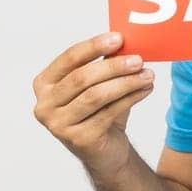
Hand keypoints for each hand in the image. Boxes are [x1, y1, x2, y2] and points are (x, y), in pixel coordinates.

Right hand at [32, 31, 155, 172]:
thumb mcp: (99, 84)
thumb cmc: (99, 112)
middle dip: (114, 66)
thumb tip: (123, 41)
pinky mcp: (78, 139)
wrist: (104, 152)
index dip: (94, 46)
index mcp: (44, 84)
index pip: (69, 59)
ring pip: (96, 96)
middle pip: (82, 78)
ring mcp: (58, 125)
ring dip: (126, 83)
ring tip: (148, 75)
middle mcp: (44, 105)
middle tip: (139, 59)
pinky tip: (146, 90)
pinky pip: (108, 113)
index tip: (118, 38)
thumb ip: (104, 63)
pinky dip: (130, 99)